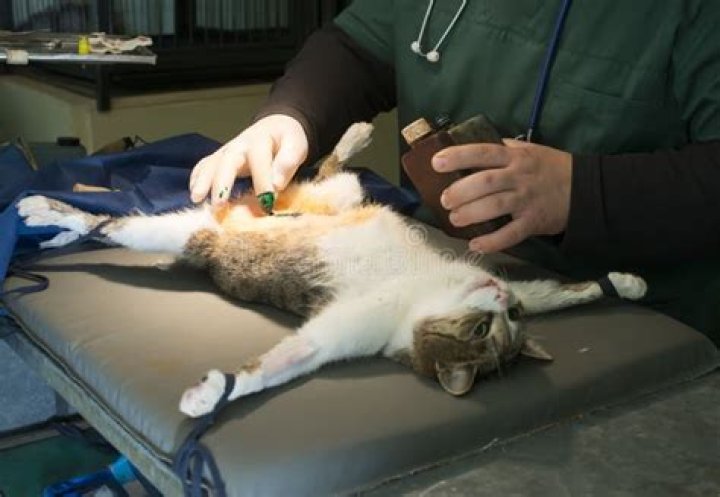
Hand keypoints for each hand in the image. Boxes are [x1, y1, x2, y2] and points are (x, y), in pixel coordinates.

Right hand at [189, 114, 307, 204]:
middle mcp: (240, 144)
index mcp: (261, 140)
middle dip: (221, 182)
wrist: (277, 127)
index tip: (267, 203)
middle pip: (227, 160)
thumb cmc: (287, 140)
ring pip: (211, 163)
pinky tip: (195, 196)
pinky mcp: (221, 158)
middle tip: (218, 204)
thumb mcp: (296, 145)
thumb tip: (277, 183)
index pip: (259, 160)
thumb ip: (288, 161)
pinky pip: (205, 165)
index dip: (262, 182)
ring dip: (202, 182)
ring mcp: (227, 151)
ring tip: (196, 200)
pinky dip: (197, 178)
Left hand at [433, 139, 571, 252]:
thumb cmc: (552, 168)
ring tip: (455, 220)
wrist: (586, 189)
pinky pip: (511, 234)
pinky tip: (476, 245)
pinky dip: (492, 241)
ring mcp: (527, 200)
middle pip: (485, 182)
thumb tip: (474, 148)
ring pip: (495, 206)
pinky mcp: (534, 222)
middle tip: (445, 200)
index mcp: (515, 157)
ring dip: (471, 214)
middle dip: (460, 191)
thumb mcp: (530, 150)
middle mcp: (519, 177)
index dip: (458, 156)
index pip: (483, 152)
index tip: (436, 162)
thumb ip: (504, 149)